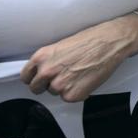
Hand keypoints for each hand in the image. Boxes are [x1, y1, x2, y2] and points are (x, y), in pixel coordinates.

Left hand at [20, 18, 135, 101]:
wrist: (111, 42)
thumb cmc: (92, 39)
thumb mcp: (62, 45)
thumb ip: (50, 59)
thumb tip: (46, 70)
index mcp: (42, 57)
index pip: (26, 76)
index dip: (34, 78)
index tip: (40, 79)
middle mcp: (47, 71)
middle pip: (36, 88)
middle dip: (47, 85)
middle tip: (62, 78)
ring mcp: (59, 84)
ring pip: (54, 92)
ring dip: (64, 87)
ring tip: (79, 74)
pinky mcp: (72, 95)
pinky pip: (68, 98)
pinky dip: (77, 92)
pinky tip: (85, 80)